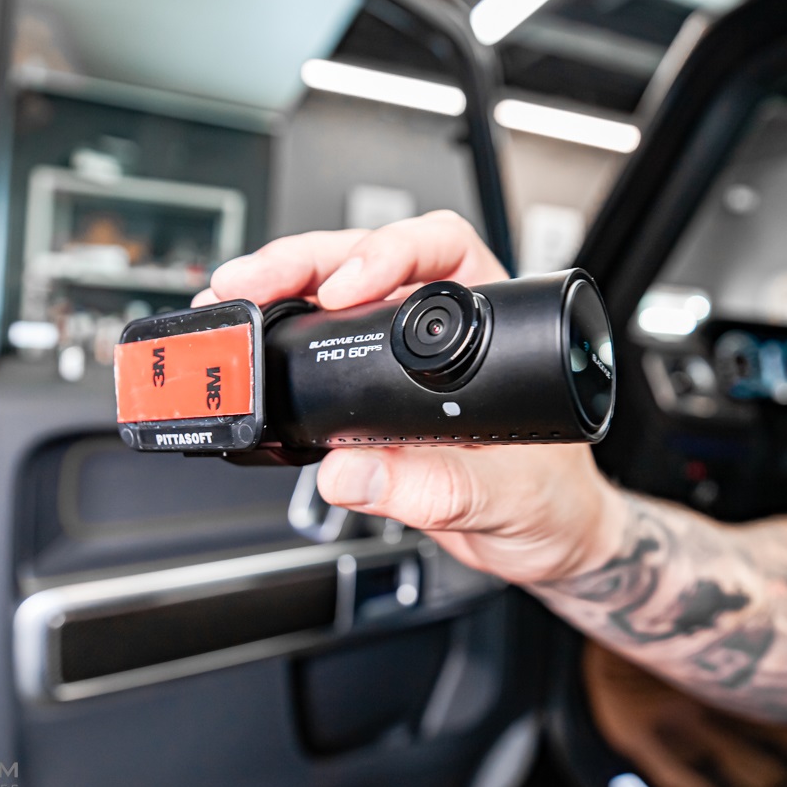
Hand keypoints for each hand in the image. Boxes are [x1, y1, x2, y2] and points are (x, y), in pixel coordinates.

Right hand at [194, 211, 624, 584]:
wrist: (542, 538)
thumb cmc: (552, 498)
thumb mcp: (505, 495)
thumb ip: (435, 487)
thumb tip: (352, 472)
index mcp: (494, 321)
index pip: (441, 248)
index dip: (389, 252)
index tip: (349, 288)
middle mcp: (444, 327)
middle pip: (368, 259)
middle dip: (305, 261)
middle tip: (256, 282)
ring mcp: (402, 357)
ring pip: (335, 295)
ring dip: (281, 291)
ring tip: (235, 300)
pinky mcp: (373, 394)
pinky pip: (321, 352)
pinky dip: (280, 342)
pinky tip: (250, 342)